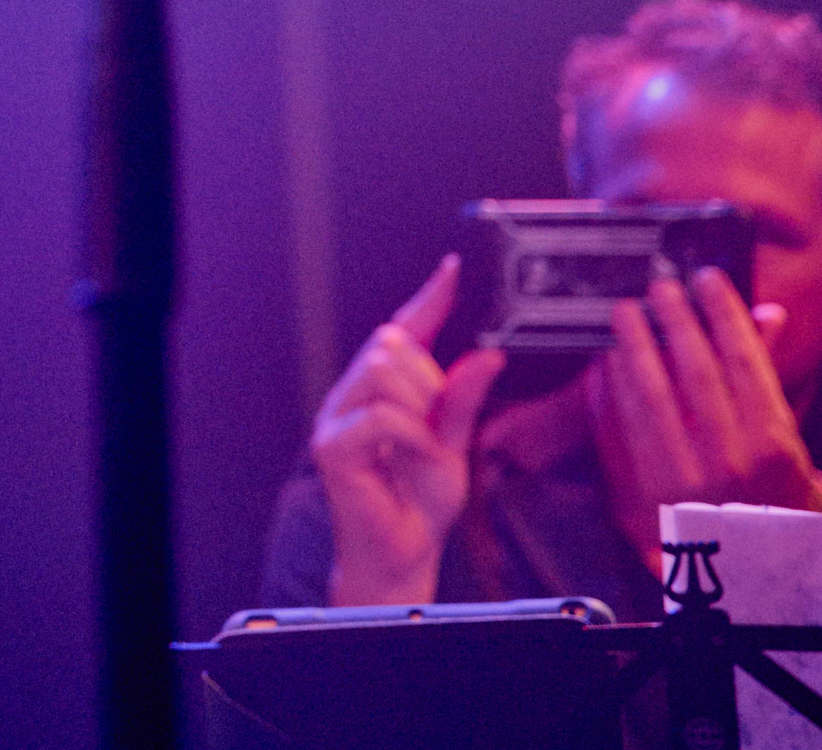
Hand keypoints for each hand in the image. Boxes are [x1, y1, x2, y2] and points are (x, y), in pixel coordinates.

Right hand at [310, 254, 505, 604]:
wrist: (404, 551)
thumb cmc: (421, 500)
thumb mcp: (454, 444)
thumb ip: (464, 400)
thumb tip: (489, 356)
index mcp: (382, 387)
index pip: (404, 329)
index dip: (427, 298)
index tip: (451, 270)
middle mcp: (353, 392)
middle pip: (390, 344)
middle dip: (429, 382)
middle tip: (437, 428)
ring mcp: (337, 415)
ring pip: (383, 372)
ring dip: (420, 409)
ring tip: (425, 446)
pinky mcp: (332, 443)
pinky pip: (382, 415)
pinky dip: (412, 436)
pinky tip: (418, 456)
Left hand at [590, 268, 821, 561]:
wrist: (741, 574)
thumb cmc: (767, 498)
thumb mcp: (784, 441)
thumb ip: (767, 377)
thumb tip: (766, 313)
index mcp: (772, 445)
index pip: (744, 361)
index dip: (723, 313)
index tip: (707, 280)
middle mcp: (729, 459)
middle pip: (694, 369)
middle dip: (674, 319)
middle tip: (660, 287)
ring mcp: (683, 476)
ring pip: (650, 391)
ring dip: (634, 344)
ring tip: (627, 312)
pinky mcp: (642, 491)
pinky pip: (620, 424)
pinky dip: (612, 386)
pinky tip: (609, 359)